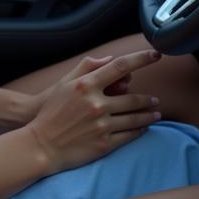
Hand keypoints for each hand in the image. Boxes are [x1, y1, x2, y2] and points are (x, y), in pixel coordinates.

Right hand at [26, 50, 162, 174]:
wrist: (42, 144)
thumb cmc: (51, 111)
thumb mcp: (64, 83)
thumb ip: (86, 67)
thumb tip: (109, 60)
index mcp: (86, 85)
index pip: (120, 67)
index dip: (141, 58)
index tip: (156, 54)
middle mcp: (96, 104)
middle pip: (132, 98)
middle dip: (147, 99)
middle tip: (155, 99)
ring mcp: (102, 125)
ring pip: (135, 118)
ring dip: (148, 115)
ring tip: (155, 113)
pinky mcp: (105, 144)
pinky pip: (129, 135)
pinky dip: (139, 130)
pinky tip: (143, 128)